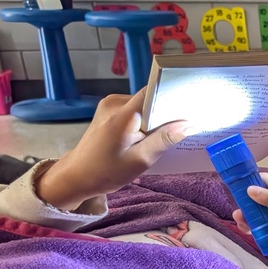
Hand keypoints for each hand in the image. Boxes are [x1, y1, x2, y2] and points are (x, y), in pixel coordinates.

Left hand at [36, 89, 191, 210]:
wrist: (77, 175)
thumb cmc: (106, 171)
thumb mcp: (140, 160)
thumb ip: (164, 141)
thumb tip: (187, 125)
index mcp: (123, 114)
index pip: (153, 92)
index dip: (173, 97)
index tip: (190, 107)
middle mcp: (115, 102)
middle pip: (150, 99)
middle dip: (166, 114)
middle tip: (181, 129)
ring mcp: (110, 105)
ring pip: (144, 106)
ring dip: (155, 120)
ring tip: (165, 137)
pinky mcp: (109, 111)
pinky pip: (135, 110)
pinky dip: (145, 122)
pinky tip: (149, 137)